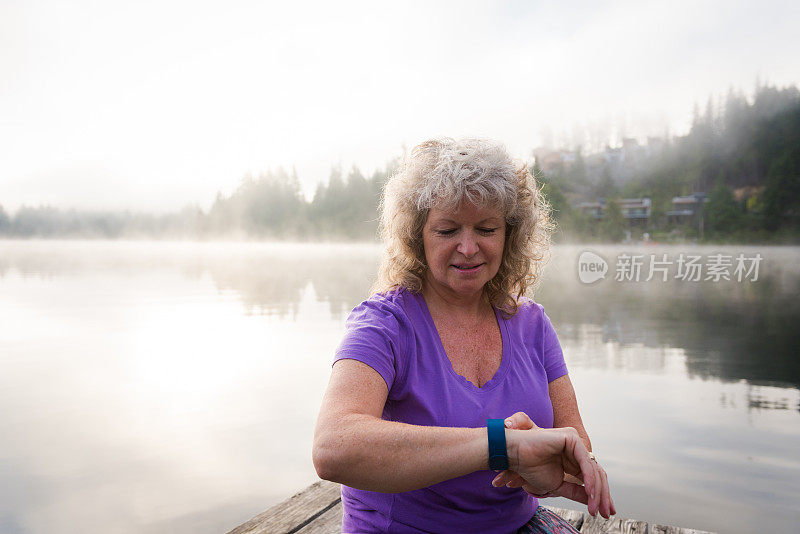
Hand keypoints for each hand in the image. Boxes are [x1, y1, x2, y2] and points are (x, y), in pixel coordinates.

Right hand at [490, 412, 615, 518]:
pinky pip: (585, 461)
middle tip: (605, 514)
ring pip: (593, 469)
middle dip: (602, 495)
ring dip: (596, 490)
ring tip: (595, 507)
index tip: (603, 514)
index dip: (599, 495)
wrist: (514, 455)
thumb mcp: (557, 485)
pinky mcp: (572, 438)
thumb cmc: (529, 468)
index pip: (590, 477)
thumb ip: (575, 491)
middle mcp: (575, 450)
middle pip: (596, 474)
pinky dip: (589, 478)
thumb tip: (592, 501)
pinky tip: (590, 491)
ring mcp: (574, 442)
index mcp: (571, 459)